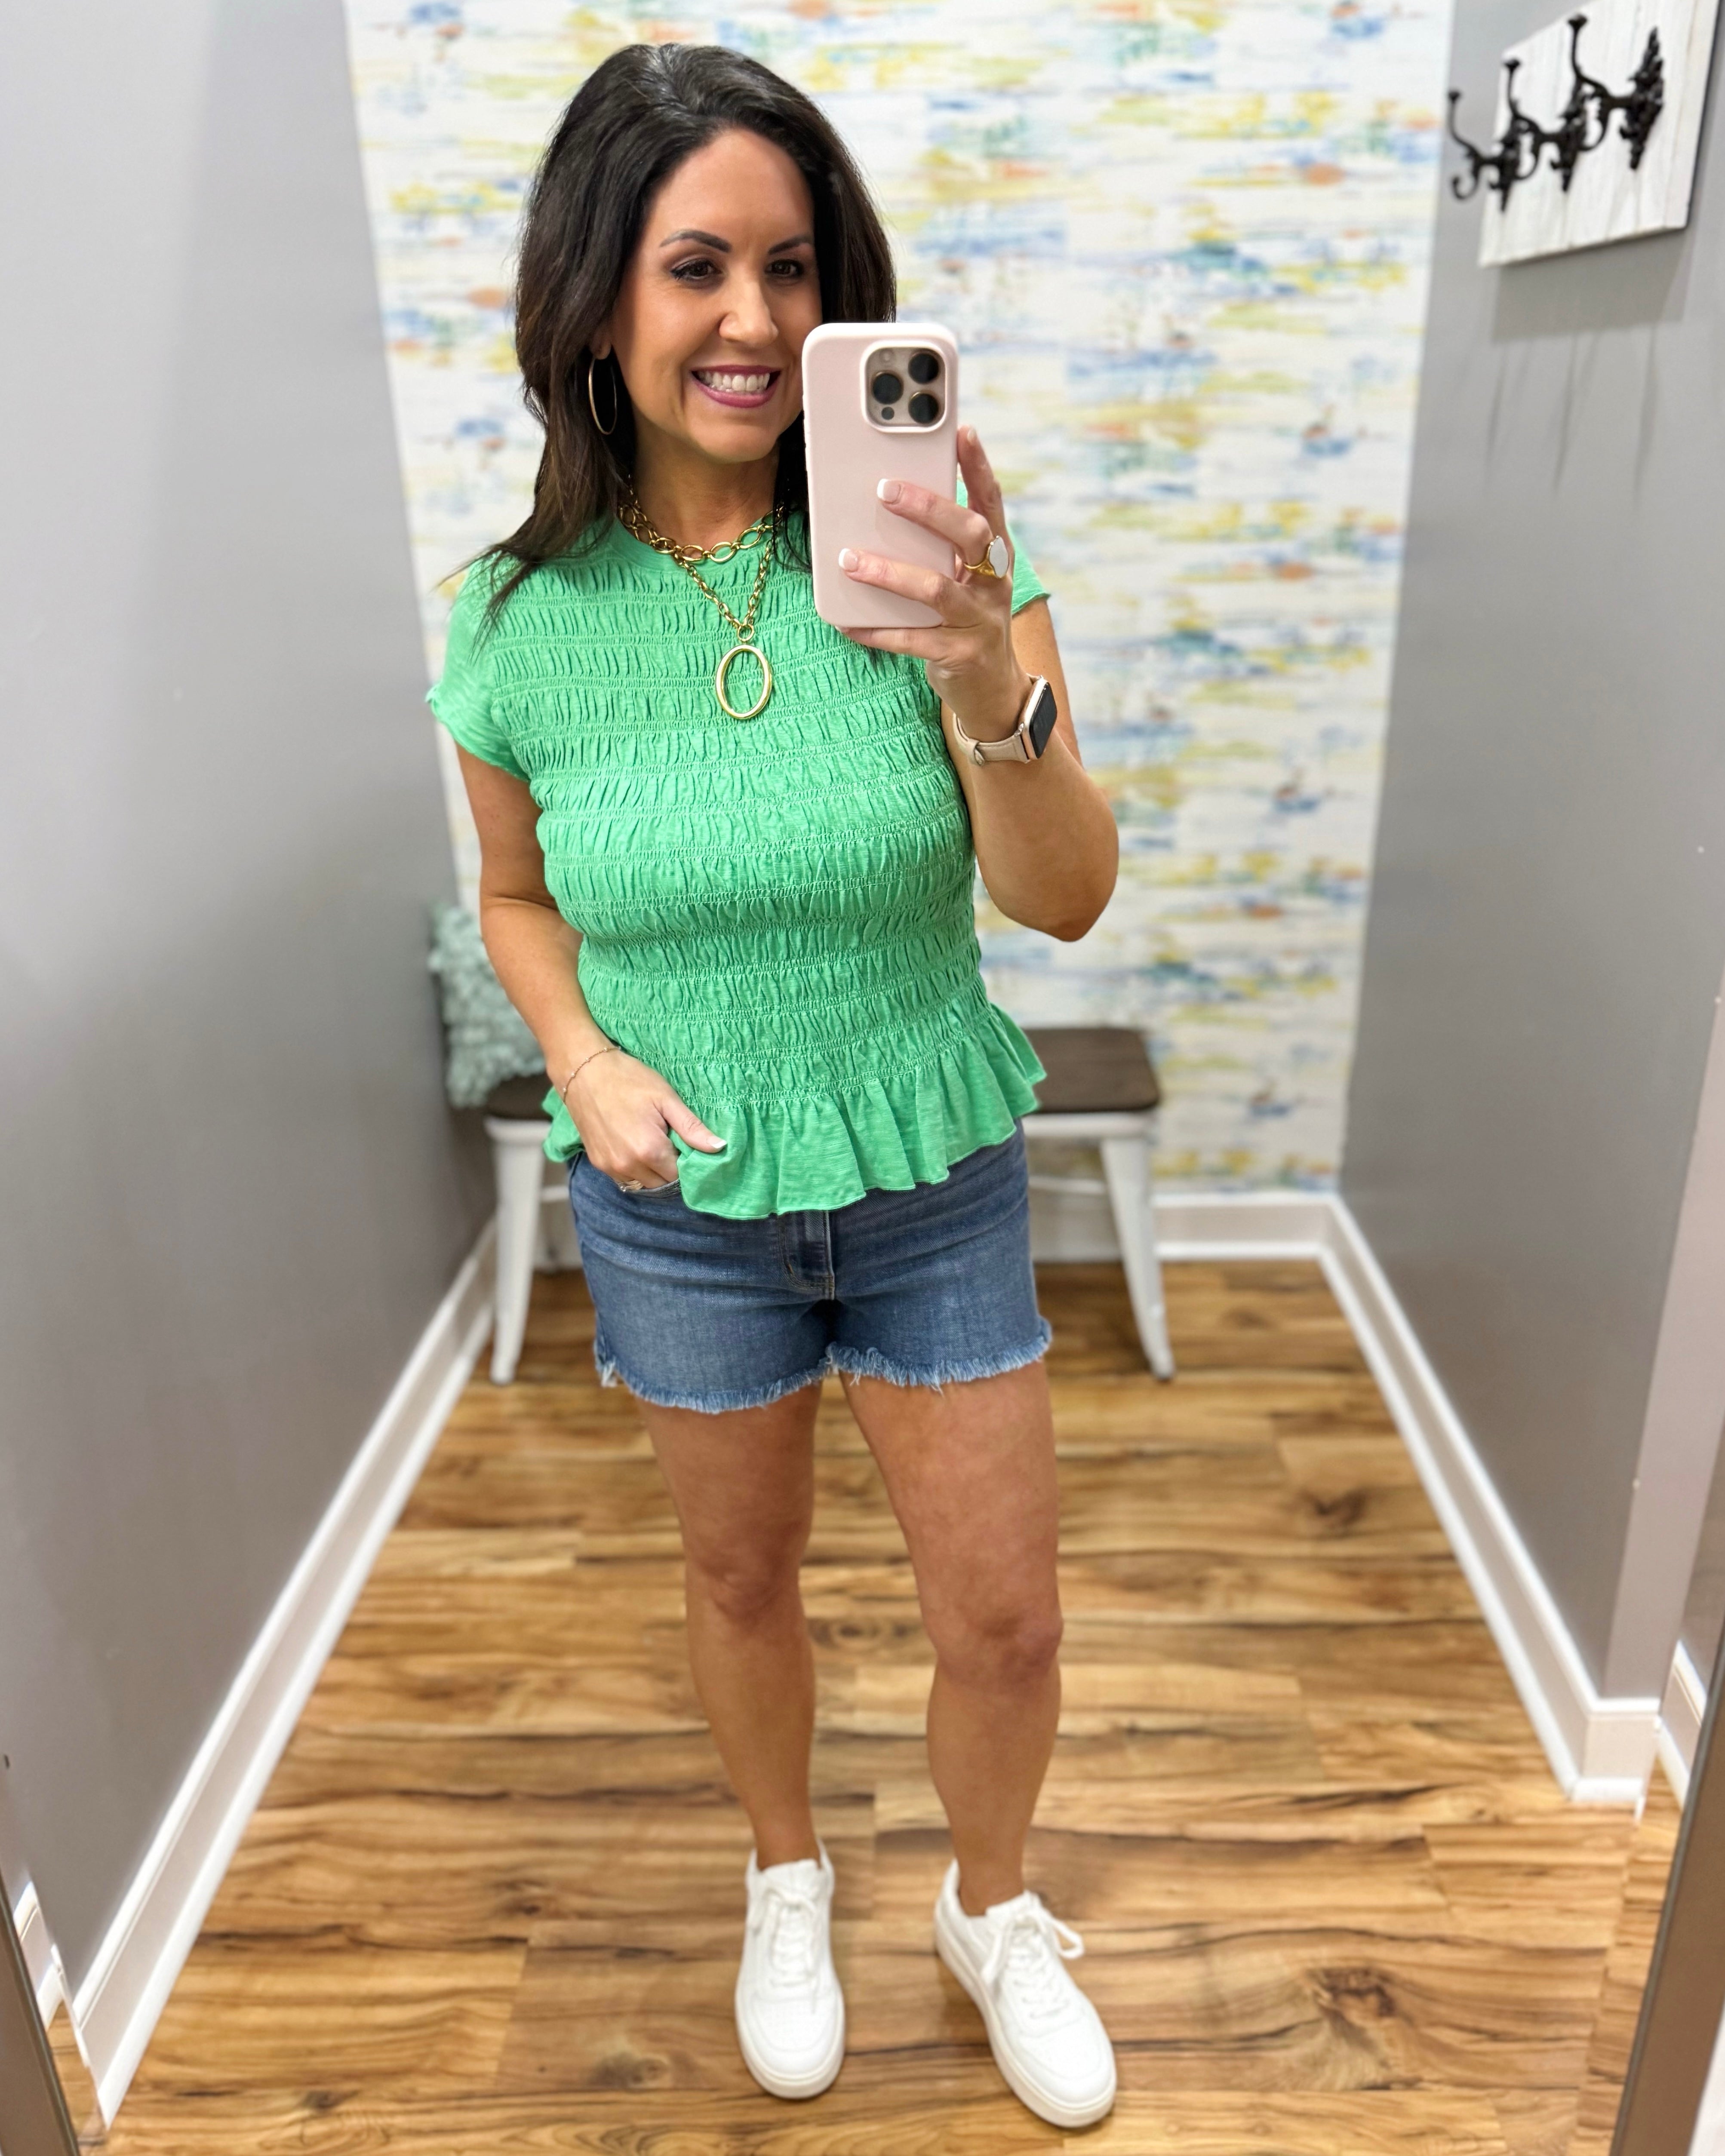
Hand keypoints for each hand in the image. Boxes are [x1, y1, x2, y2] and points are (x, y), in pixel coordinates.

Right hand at [567, 1047, 723, 1187]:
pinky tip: (637, 1148)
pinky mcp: (598, 1164)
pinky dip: (636, 1170)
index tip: (686, 1144)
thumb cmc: (629, 1079)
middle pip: (662, 1184)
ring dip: (654, 1172)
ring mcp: (611, 1167)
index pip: (680, 1175)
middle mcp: (629, 1166)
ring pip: (644, 1185)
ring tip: (654, 1144)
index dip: (687, 1162)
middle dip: (671, 1169)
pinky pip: (625, 1179)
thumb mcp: (666, 1098)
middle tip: (671, 1142)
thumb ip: (692, 1128)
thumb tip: (720, 1148)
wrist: (584, 1071)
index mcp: (650, 1150)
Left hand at [837, 426, 1030, 742]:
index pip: (991, 503)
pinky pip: (911, 639)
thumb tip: (886, 508)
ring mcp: (979, 620)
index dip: (980, 467)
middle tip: (885, 490)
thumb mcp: (965, 580)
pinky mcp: (958, 655)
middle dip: (929, 509)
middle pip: (970, 535)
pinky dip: (876, 629)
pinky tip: (846, 621)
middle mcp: (993, 584)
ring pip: (935, 588)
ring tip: (848, 558)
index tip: (963, 431)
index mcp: (996, 557)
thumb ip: (940, 548)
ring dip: (889, 571)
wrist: (993, 691)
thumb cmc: (967, 621)